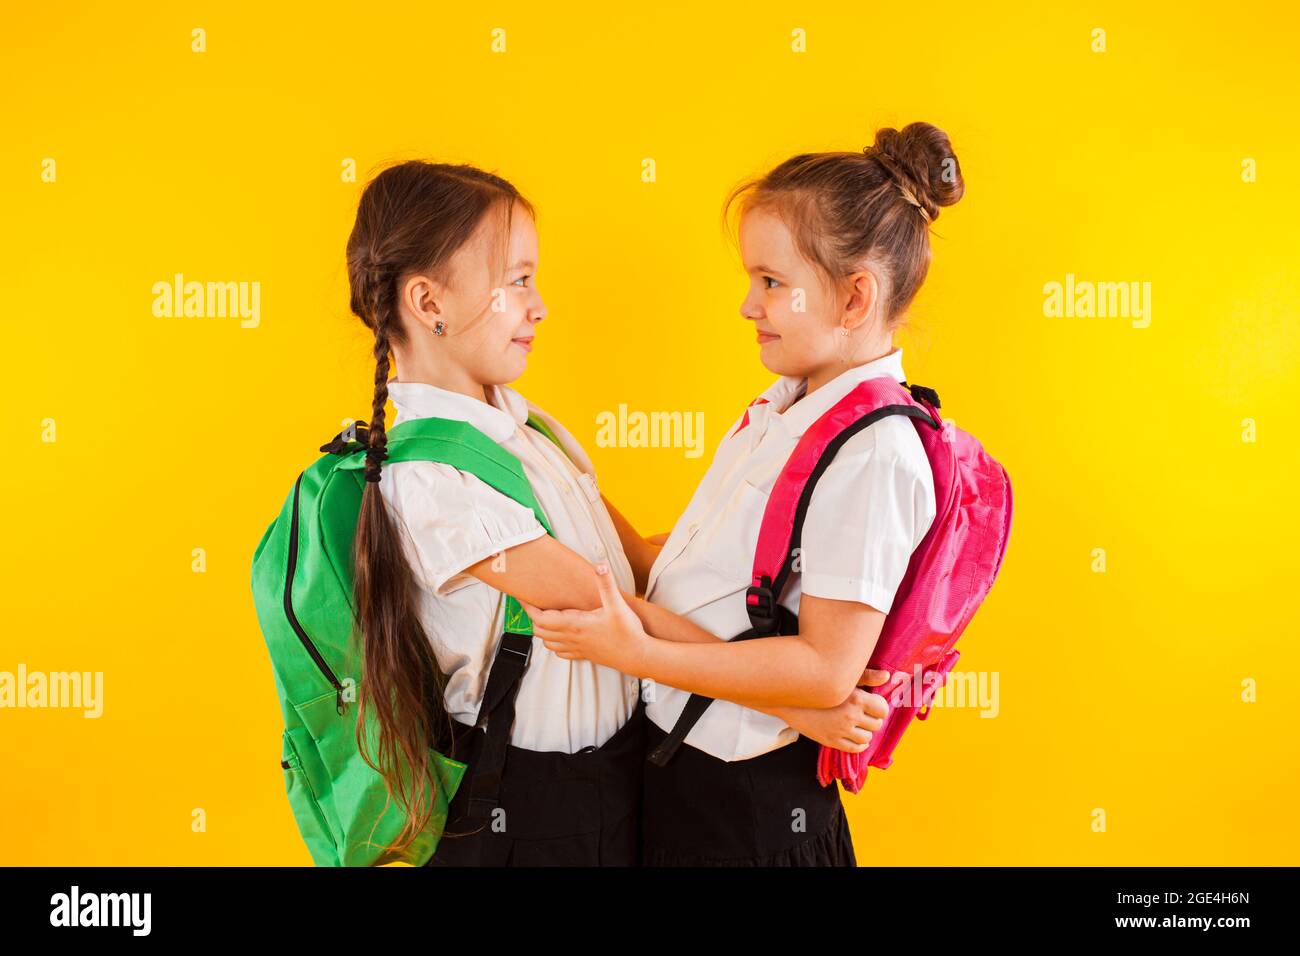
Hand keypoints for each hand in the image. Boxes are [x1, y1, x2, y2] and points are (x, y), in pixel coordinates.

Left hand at [519, 564, 650, 674]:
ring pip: (547, 642)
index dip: (528, 607)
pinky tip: (560, 636)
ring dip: (542, 630)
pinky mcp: (584, 655)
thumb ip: (606, 585)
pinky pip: (560, 652)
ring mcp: (576, 648)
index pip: (540, 617)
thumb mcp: (617, 605)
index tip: (521, 596)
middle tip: (532, 602)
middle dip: (532, 616)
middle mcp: (571, 638)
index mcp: (574, 624)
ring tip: (544, 616)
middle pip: (539, 630)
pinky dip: (553, 643)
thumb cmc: (627, 632)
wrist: (637, 656)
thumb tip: (600, 565)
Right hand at [782, 686, 889, 751]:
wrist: (791, 698)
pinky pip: (856, 748)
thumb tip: (887, 677)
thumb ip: (867, 677)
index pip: (883, 709)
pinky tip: (853, 735)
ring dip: (865, 732)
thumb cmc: (819, 684)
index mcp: (856, 698)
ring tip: (856, 724)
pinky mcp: (831, 741)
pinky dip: (859, 744)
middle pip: (876, 724)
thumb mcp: (843, 678)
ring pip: (867, 738)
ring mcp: (841, 730)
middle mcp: (851, 715)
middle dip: (872, 720)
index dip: (879, 708)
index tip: (872, 705)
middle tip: (863, 714)